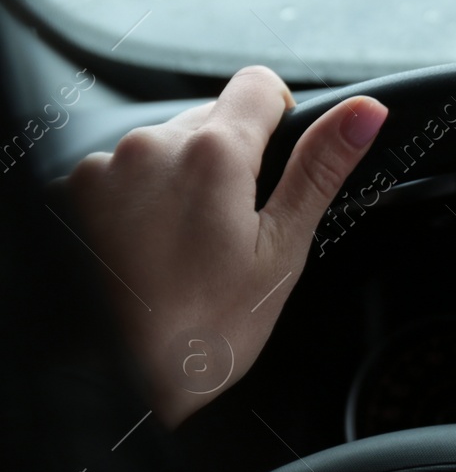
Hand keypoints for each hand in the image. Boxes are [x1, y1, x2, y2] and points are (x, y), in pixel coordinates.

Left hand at [65, 66, 386, 426]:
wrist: (118, 386)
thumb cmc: (204, 332)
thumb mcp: (282, 250)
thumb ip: (322, 168)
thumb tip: (366, 112)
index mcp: (213, 154)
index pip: (259, 85)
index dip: (281, 120)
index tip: (275, 170)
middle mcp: (151, 147)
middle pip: (213, 120)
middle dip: (230, 163)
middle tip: (231, 236)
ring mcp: (104, 170)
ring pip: (167, 148)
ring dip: (182, 182)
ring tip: (185, 252)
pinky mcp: (72, 194)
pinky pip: (124, 174)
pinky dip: (141, 202)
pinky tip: (148, 255)